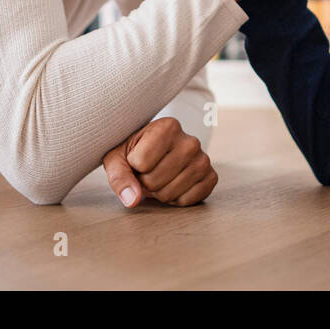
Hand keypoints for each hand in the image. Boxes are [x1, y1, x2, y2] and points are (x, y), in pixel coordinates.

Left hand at [101, 117, 217, 208]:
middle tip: (149, 171)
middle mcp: (190, 141)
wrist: (158, 152)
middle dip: (145, 182)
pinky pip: (187, 201)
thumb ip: (119, 177)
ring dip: (159, 192)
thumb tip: (132, 199)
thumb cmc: (134, 153)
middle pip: (154, 181)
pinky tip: (174, 183)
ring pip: (169, 194)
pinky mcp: (211, 177)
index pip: (140, 163)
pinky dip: (176, 199)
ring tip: (161, 177)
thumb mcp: (118, 158)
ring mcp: (203, 159)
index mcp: (167, 127)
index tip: (138, 158)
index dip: (133, 167)